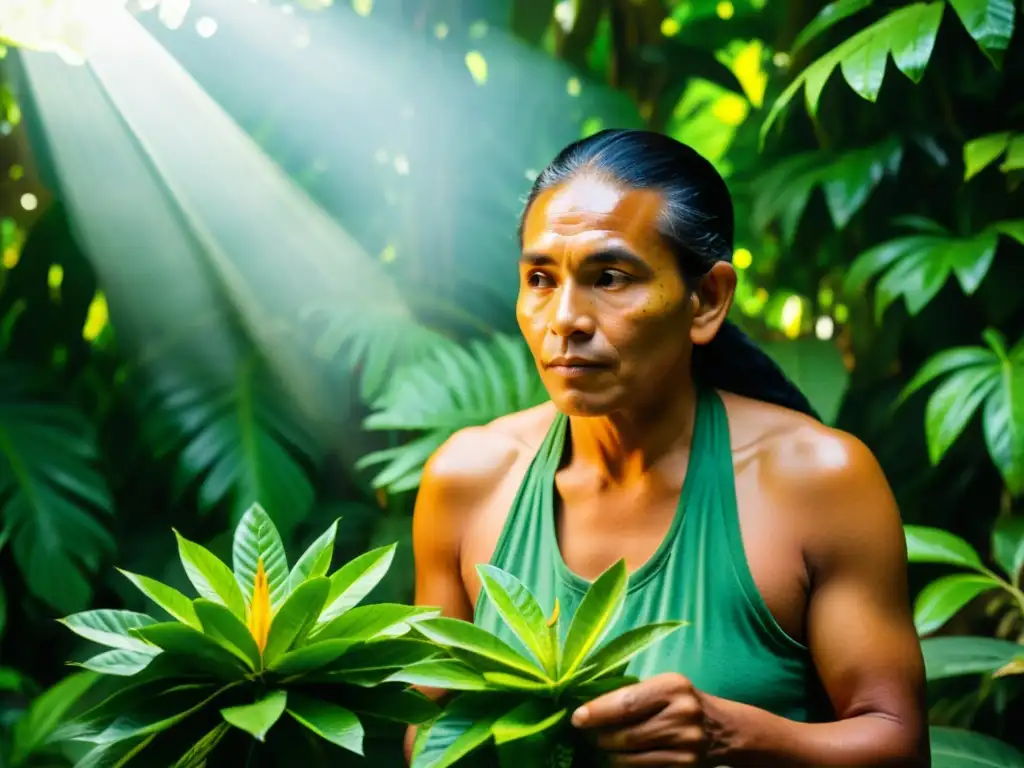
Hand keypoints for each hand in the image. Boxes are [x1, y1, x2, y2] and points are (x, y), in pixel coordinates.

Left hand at [570, 673, 707, 765]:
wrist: (725, 730)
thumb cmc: (682, 703)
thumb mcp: (664, 687)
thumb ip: (633, 695)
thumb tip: (589, 707)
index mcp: (672, 686)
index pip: (626, 702)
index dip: (597, 712)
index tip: (576, 718)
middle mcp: (682, 715)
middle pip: (626, 735)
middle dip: (599, 738)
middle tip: (586, 736)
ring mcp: (686, 745)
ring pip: (632, 758)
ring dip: (609, 756)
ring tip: (599, 749)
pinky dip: (626, 767)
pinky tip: (617, 760)